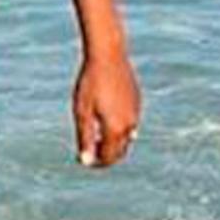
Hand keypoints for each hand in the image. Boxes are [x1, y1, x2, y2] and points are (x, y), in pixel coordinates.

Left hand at [72, 51, 141, 168]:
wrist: (108, 56)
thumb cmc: (90, 83)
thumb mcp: (82, 112)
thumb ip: (84, 138)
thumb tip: (85, 161)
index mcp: (116, 129)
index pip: (109, 157)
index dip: (96, 162)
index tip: (83, 160)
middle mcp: (130, 125)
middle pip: (120, 150)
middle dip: (106, 155)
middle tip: (90, 153)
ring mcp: (136, 112)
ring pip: (127, 137)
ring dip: (114, 141)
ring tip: (97, 137)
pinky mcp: (137, 101)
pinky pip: (130, 121)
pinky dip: (119, 127)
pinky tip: (106, 119)